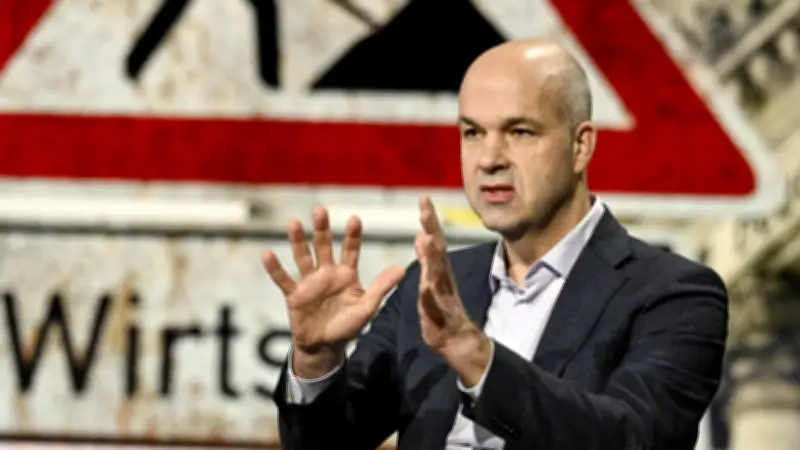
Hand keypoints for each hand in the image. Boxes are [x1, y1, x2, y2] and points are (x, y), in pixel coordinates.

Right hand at [263, 207, 404, 377]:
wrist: (326, 346)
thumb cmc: (348, 326)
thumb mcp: (368, 307)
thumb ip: (382, 287)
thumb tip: (402, 269)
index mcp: (346, 274)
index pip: (350, 250)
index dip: (352, 235)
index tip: (354, 219)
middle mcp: (327, 273)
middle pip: (324, 246)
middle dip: (322, 229)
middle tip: (320, 211)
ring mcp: (309, 282)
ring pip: (303, 257)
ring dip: (298, 241)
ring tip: (293, 223)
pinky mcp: (295, 295)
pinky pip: (283, 279)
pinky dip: (275, 268)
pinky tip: (267, 254)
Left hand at [415, 197, 488, 370]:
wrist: (456, 341)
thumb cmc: (441, 309)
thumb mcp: (431, 279)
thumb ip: (427, 258)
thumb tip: (423, 235)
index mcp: (439, 269)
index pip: (434, 240)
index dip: (430, 220)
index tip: (424, 199)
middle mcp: (442, 278)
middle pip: (437, 249)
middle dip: (432, 228)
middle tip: (425, 208)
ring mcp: (442, 296)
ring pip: (436, 273)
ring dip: (431, 256)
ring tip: (425, 239)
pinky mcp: (438, 315)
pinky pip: (432, 304)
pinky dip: (428, 295)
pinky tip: (424, 285)